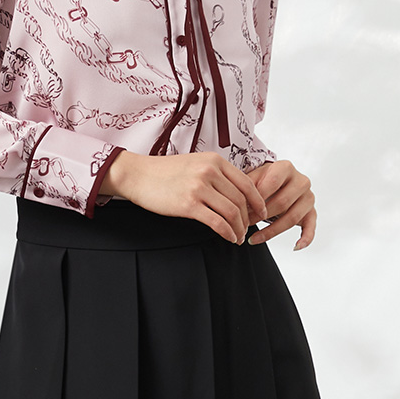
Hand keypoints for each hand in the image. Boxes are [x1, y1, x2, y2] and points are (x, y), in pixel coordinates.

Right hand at [116, 150, 267, 244]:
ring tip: (238, 237)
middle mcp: (210, 171)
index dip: (258, 200)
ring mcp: (199, 187)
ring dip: (239, 228)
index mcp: (214, 161)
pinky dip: (227, 232)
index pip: (247, 183)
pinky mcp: (188, 204)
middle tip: (247, 229)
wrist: (138, 175)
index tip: (261, 212)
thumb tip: (235, 194)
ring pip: (232, 212)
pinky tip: (228, 238)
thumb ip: (215, 174)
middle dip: (248, 218)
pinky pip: (217, 222)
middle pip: (241, 199)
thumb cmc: (165, 172)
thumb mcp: (195, 164)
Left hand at [245, 159, 316, 249]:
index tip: (241, 210)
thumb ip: (248, 185)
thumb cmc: (264, 180)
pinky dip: (305, 239)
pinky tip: (295, 247)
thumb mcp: (255, 176)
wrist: (279, 181)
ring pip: (292, 218)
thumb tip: (237, 202)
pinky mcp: (312, 212)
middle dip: (261, 216)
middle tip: (244, 224)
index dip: (256, 198)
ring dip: (271, 231)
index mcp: (286, 167)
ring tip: (254, 238)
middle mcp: (301, 181)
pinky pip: (311, 228)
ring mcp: (309, 198)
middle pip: (282, 202)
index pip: (272, 183)